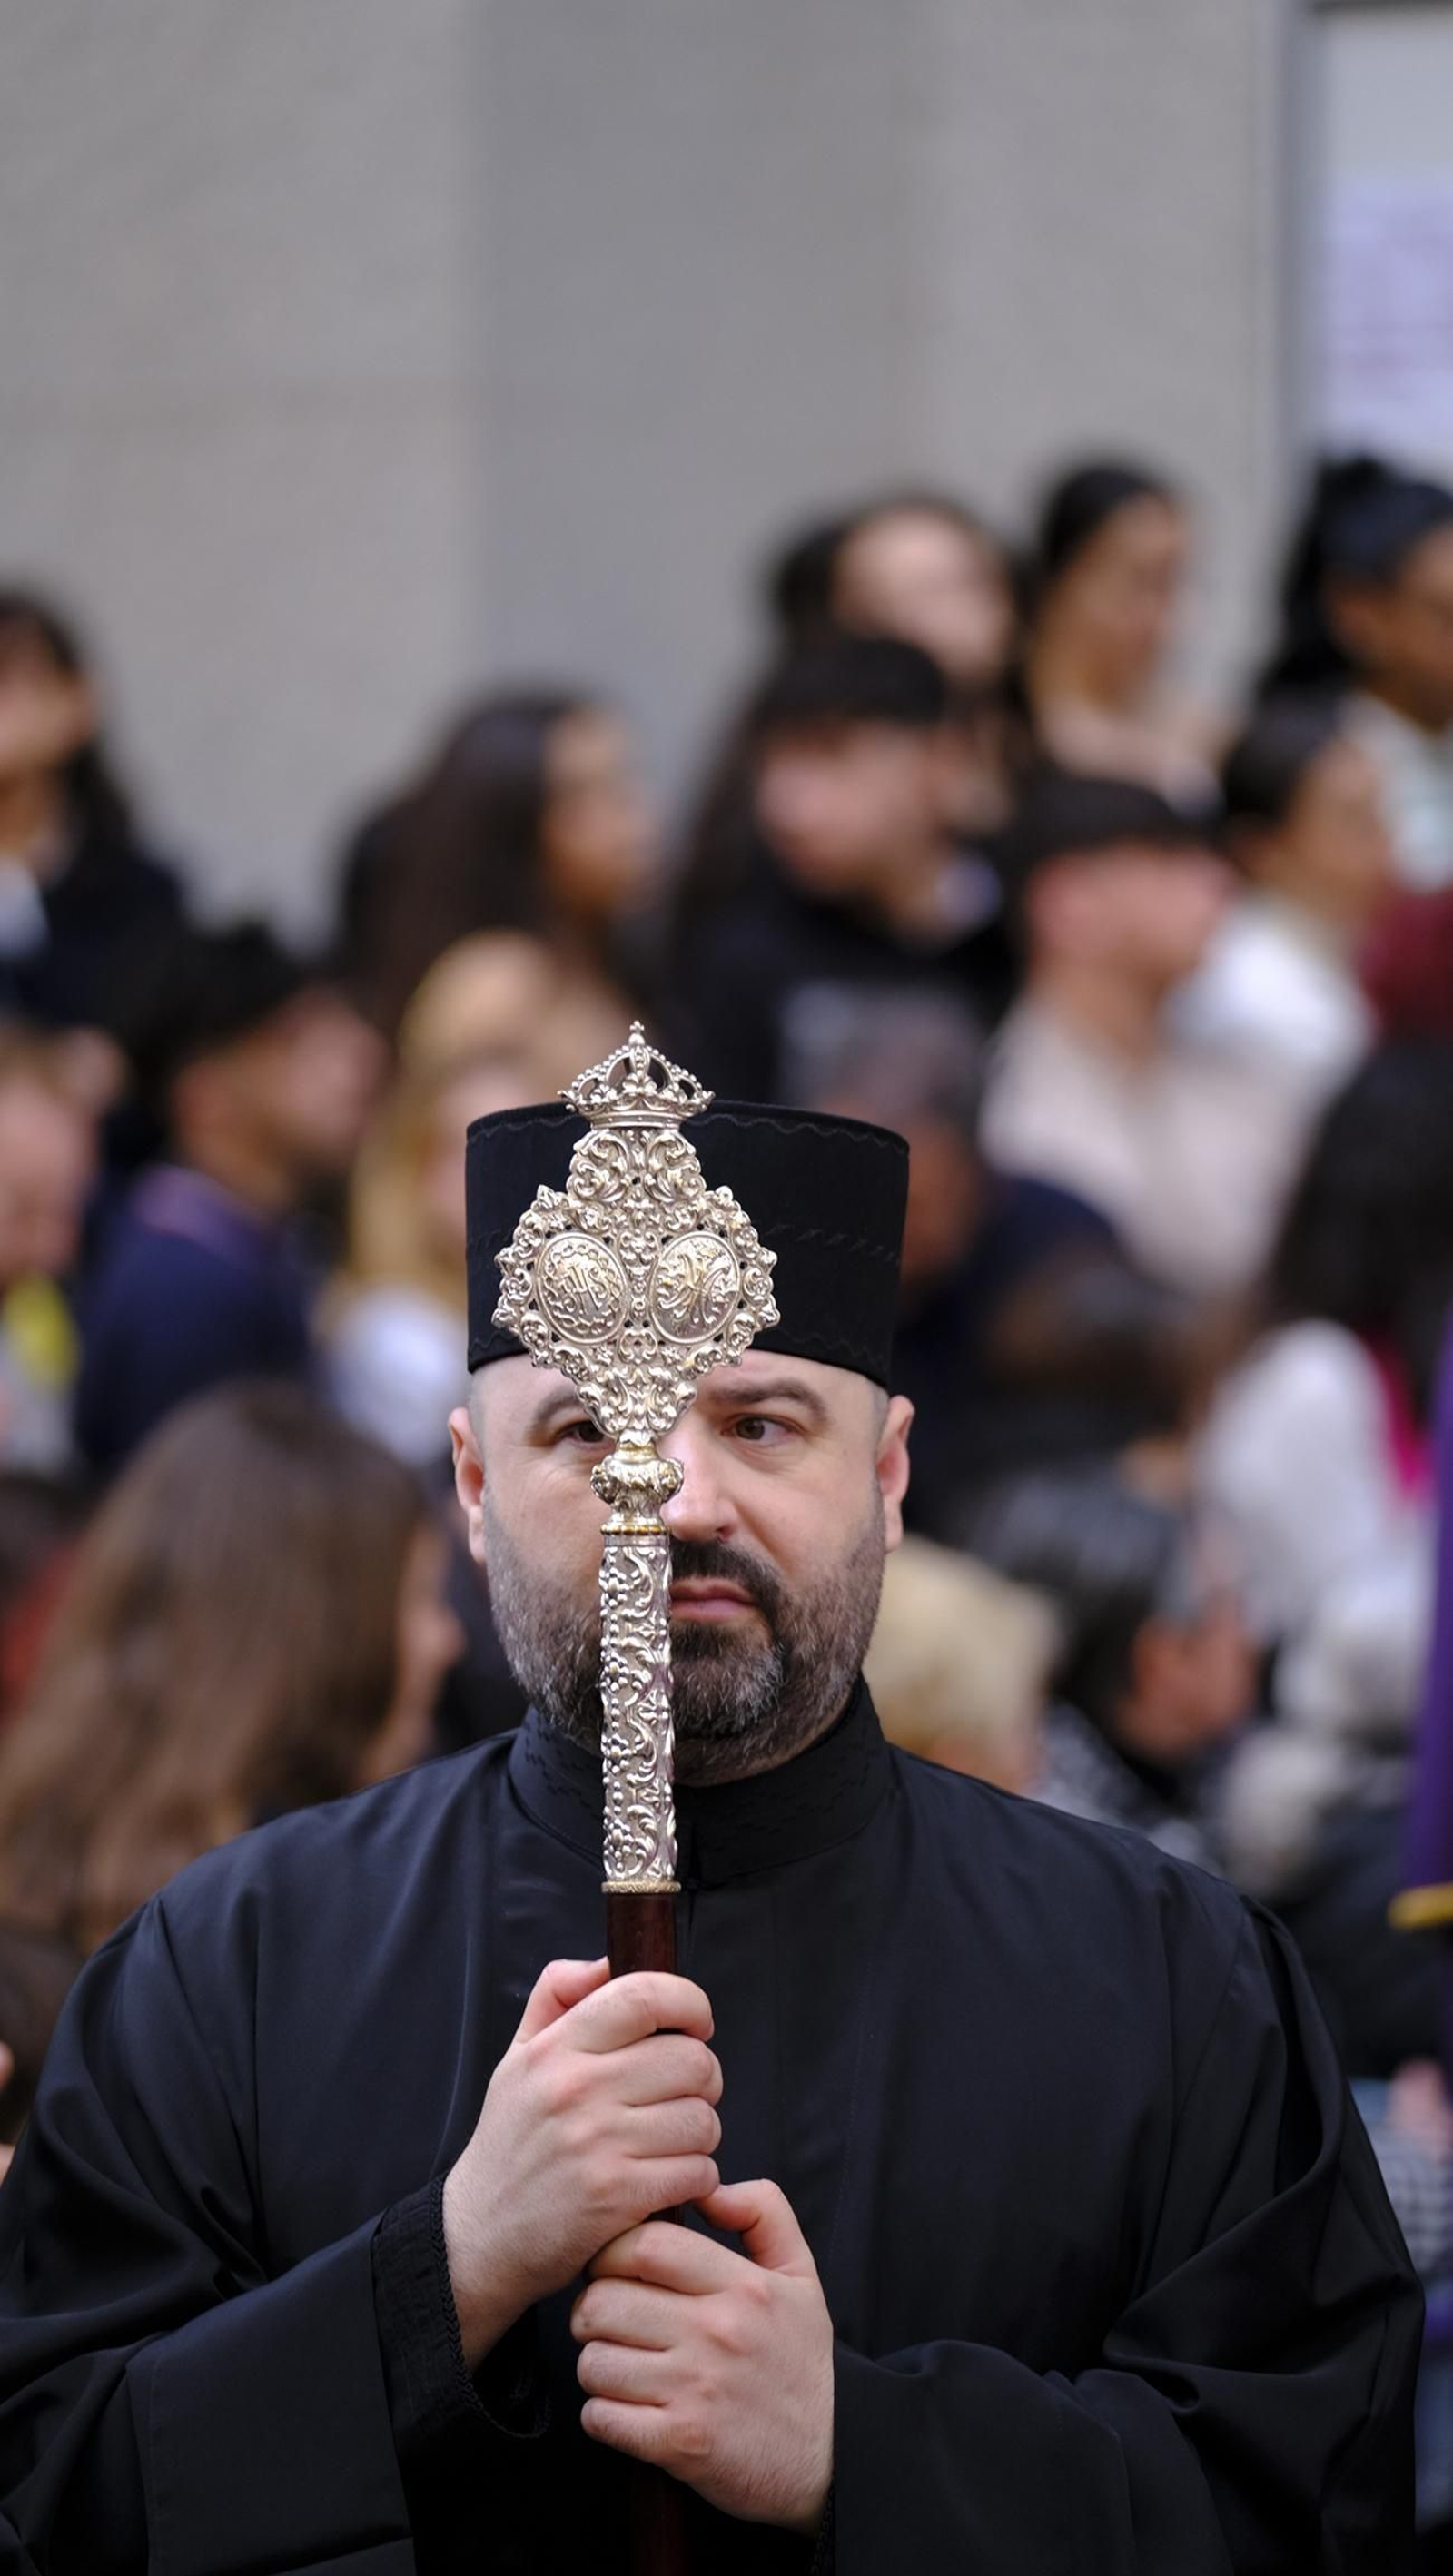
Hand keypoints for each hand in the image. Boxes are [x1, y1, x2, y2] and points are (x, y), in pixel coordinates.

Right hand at [442, 1958, 720, 2365]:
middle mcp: (577, 2089)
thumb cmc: (510, 2143)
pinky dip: (695, 2177)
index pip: (645, 1995)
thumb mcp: (517, 2058)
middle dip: (703, 2078)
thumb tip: (606, 1961)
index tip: (695, 2023)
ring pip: (702, 2119)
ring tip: (669, 2143)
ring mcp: (598, 2144)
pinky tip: (665, 2180)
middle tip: (682, 2096)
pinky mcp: (617, 2198)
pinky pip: (698, 2171)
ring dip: (700, 2134)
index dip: (689, 2001)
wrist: (478, 2238)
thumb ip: (557, 1996)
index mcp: (556, 2048)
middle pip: (692, 2059)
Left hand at [572, 2179, 832, 2533]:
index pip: (646, 2244)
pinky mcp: (680, 2443)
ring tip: (619, 2367)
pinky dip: (602, 2415)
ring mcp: (696, 2390)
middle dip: (592, 2310)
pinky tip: (626, 2410)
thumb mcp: (801, 2275)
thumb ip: (763, 2211)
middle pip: (605, 2301)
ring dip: (596, 2365)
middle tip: (606, 2321)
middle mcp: (717, 2333)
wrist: (830, 2457)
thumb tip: (709, 2188)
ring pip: (595, 2361)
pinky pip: (602, 2418)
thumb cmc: (801, 2363)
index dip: (613, 2251)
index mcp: (743, 2286)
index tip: (614, 2269)